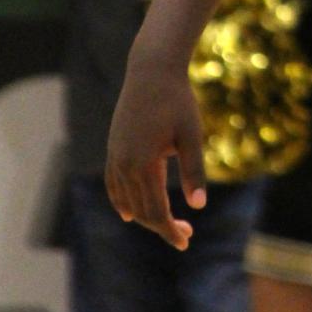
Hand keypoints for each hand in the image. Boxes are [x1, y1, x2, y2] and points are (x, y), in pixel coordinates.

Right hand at [105, 54, 207, 249]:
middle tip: (186, 235)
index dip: (170, 230)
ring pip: (126, 200)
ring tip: (168, 225)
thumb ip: (194, 171)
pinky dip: (122, 202)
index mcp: (143, 164)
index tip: (186, 241)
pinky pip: (114, 185)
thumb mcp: (192, 136)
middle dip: (162, 226)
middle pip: (140, 210)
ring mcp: (115, 156)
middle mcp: (123, 164)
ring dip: (145, 216)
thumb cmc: (177, 102)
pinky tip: (130, 212)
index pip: (155, 211)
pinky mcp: (113, 148)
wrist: (152, 71)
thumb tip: (198, 206)